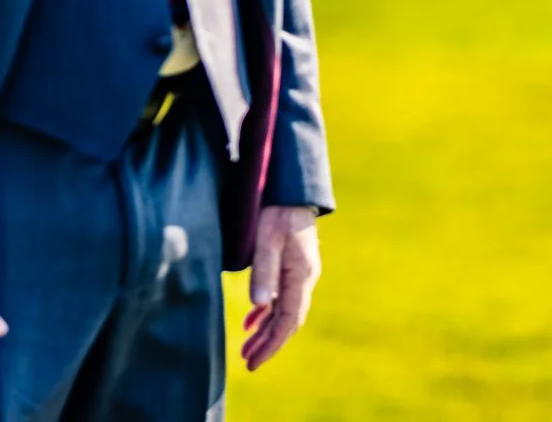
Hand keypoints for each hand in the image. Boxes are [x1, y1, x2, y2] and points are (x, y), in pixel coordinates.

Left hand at [242, 205, 320, 368]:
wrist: (290, 190)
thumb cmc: (276, 211)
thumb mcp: (265, 240)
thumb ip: (262, 272)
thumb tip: (260, 306)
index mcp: (300, 276)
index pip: (288, 321)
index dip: (271, 345)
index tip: (254, 362)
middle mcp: (304, 279)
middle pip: (287, 321)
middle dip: (268, 344)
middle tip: (248, 362)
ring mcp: (300, 274)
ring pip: (283, 311)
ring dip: (266, 331)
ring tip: (247, 349)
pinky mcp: (292, 267)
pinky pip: (281, 298)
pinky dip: (267, 312)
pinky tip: (253, 321)